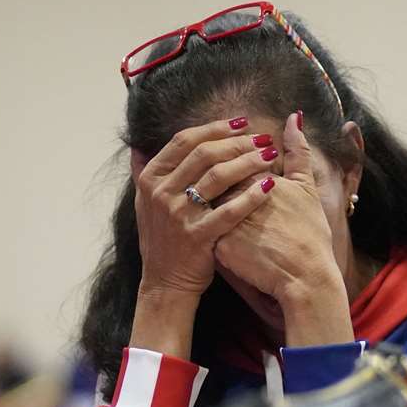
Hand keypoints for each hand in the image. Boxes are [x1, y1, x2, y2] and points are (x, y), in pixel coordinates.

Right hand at [130, 117, 277, 298]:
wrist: (164, 283)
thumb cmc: (162, 240)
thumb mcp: (144, 204)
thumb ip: (142, 173)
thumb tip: (136, 145)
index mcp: (150, 178)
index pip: (184, 141)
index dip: (215, 128)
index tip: (241, 123)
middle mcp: (161, 193)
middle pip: (204, 154)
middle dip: (237, 142)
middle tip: (263, 137)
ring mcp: (178, 214)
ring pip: (218, 176)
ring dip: (248, 162)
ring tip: (270, 155)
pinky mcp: (197, 236)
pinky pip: (230, 210)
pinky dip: (251, 196)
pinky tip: (270, 186)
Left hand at [213, 113, 351, 345]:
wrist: (304, 277)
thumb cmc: (309, 233)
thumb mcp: (306, 187)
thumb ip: (298, 151)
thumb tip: (295, 116)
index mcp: (251, 178)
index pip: (230, 160)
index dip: (234, 163)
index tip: (241, 172)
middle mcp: (232, 197)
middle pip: (213, 181)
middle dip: (217, 183)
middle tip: (231, 197)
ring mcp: (221, 222)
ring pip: (205, 207)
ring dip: (210, 206)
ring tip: (223, 215)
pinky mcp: (216, 247)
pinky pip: (205, 234)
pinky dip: (211, 232)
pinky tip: (218, 236)